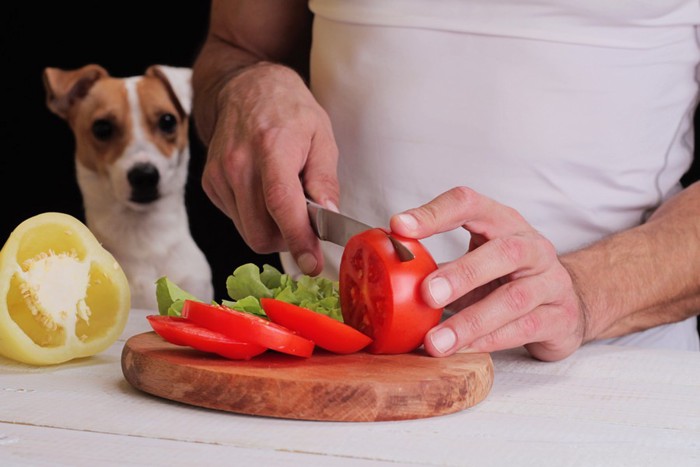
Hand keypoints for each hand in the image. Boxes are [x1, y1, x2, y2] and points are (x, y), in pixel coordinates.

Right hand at [202, 63, 338, 274]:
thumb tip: (329, 218)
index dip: (298, 240)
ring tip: (283, 199)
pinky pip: (236, 219)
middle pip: (260, 233)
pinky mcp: (209, 184)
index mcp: (271, 148)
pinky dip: (255, 217)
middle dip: (287, 240)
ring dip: (271, 229)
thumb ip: (325, 180)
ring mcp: (219, 175)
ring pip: (248, 232)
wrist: (245, 87)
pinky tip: (263, 192)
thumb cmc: (289, 110)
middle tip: (304, 223)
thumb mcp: (322, 136)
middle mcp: (238, 164)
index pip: (281, 205)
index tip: (311, 264)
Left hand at [390, 186, 586, 360]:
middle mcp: (533, 247)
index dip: (434, 214)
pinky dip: (490, 341)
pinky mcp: (560, 318)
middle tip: (426, 293)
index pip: (469, 204)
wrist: (568, 304)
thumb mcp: (476, 261)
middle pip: (503, 253)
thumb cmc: (509, 278)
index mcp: (503, 223)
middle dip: (462, 273)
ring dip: (471, 321)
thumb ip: (437, 264)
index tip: (398, 227)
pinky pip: (525, 330)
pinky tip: (462, 350)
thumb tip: (382, 273)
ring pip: (515, 299)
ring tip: (435, 341)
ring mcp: (551, 282)